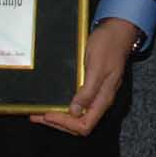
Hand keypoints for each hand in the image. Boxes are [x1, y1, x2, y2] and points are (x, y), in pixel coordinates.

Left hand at [32, 19, 135, 135]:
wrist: (117, 31)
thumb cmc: (109, 46)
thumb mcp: (97, 67)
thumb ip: (88, 91)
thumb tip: (75, 111)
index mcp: (103, 98)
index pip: (85, 125)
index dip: (66, 124)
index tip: (49, 114)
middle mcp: (100, 100)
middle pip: (78, 124)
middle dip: (58, 123)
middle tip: (38, 116)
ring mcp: (95, 94)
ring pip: (76, 116)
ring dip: (58, 117)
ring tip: (39, 113)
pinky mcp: (90, 87)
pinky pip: (76, 104)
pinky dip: (62, 107)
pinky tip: (52, 102)